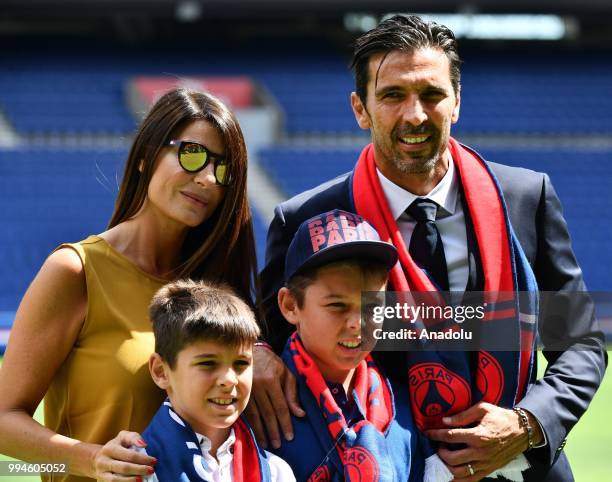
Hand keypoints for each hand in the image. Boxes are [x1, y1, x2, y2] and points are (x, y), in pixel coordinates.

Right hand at [91, 430, 156, 480]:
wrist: (97, 459)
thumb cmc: (116, 446)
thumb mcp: (123, 437)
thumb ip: (134, 437)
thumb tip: (144, 445)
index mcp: (109, 449)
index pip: (129, 455)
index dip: (143, 459)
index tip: (154, 461)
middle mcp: (103, 462)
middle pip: (124, 468)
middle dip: (139, 470)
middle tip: (151, 470)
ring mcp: (101, 474)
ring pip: (115, 480)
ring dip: (131, 480)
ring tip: (142, 480)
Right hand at [244, 345, 304, 448]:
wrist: (252, 352)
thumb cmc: (273, 363)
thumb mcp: (287, 374)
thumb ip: (292, 394)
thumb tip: (300, 414)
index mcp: (271, 380)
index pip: (280, 406)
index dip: (285, 422)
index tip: (289, 436)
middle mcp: (258, 386)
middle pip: (268, 413)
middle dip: (273, 430)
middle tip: (278, 444)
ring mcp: (247, 390)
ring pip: (255, 415)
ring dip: (261, 431)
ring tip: (266, 444)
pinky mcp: (240, 393)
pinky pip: (247, 412)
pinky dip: (251, 424)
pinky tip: (255, 433)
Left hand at [425, 402, 542, 481]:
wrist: (522, 432)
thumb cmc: (500, 417)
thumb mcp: (482, 409)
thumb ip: (462, 415)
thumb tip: (444, 421)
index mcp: (478, 435)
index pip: (450, 436)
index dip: (435, 434)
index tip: (427, 433)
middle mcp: (480, 452)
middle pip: (451, 458)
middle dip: (440, 451)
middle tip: (439, 444)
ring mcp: (484, 464)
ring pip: (458, 473)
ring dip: (446, 466)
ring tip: (445, 456)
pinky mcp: (488, 471)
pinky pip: (470, 480)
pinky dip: (457, 480)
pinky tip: (450, 475)